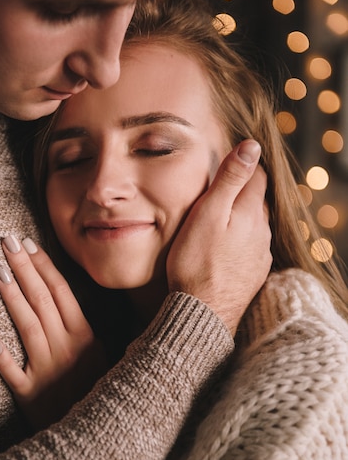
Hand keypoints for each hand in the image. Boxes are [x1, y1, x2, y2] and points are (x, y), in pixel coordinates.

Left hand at [0, 237, 106, 428]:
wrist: (99, 435)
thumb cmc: (97, 391)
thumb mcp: (102, 357)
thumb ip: (85, 331)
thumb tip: (66, 304)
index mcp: (86, 337)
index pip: (61, 291)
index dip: (43, 265)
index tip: (28, 243)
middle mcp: (68, 349)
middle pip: (42, 300)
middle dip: (24, 268)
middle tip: (6, 241)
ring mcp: (50, 372)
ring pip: (28, 327)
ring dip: (12, 297)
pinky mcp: (33, 397)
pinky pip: (16, 376)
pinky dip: (4, 360)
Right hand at [167, 139, 271, 335]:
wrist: (202, 313)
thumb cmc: (196, 262)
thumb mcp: (208, 213)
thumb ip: (230, 179)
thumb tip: (252, 146)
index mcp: (251, 212)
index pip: (256, 176)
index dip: (242, 166)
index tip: (226, 165)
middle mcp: (262, 232)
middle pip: (256, 201)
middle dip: (240, 194)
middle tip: (216, 195)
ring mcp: (260, 255)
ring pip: (254, 226)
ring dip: (240, 220)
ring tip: (216, 224)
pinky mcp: (254, 274)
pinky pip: (251, 249)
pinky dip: (239, 243)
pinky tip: (223, 251)